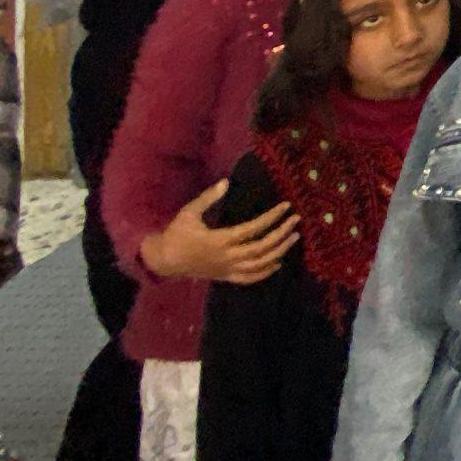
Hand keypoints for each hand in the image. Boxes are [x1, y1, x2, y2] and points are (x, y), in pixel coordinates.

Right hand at [139, 180, 299, 285]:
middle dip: (281, 233)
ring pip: (260, 264)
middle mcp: (227, 257)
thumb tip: (226, 182)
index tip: (285, 206)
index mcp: (220, 240)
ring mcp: (227, 269)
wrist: (165, 261)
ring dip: (279, 251)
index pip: (253, 229)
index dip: (271, 218)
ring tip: (294, 238)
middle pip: (261, 247)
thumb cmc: (177, 234)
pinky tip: (278, 263)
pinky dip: (266, 272)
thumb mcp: (189, 212)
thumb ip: (208, 197)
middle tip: (296, 221)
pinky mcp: (226, 277)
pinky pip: (249, 278)